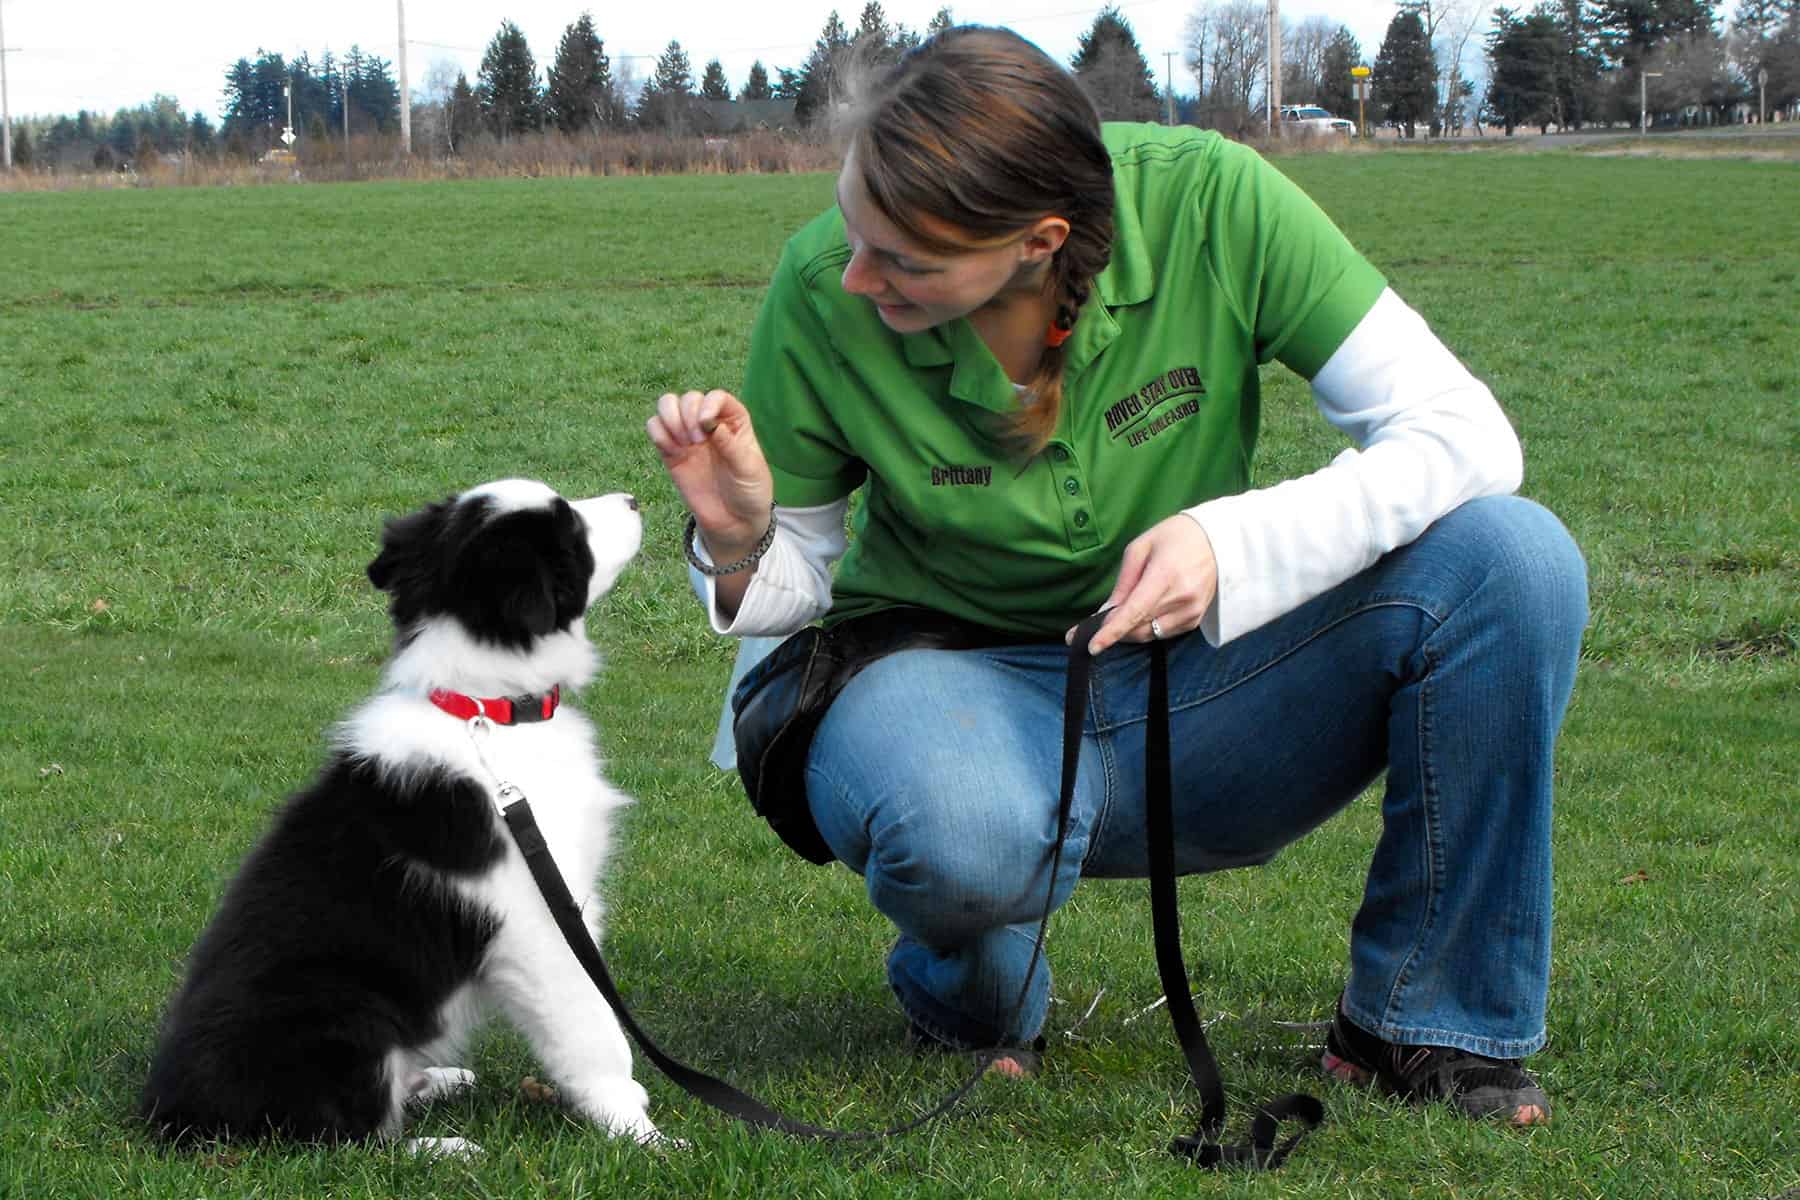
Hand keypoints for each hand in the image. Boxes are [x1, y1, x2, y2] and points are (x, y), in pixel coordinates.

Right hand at [646, 389, 773, 558]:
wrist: (735, 522)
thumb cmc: (749, 492)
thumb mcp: (749, 469)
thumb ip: (731, 445)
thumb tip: (710, 422)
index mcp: (734, 422)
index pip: (716, 397)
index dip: (707, 404)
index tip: (705, 424)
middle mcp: (709, 424)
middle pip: (689, 398)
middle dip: (687, 414)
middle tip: (696, 442)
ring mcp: (689, 437)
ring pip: (667, 405)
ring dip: (669, 418)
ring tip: (682, 445)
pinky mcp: (671, 453)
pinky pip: (654, 428)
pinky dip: (658, 433)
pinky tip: (673, 452)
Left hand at [1072, 514, 1217, 654]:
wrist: (1217, 541)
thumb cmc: (1174, 538)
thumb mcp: (1140, 548)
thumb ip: (1123, 582)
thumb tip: (1106, 612)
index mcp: (1165, 576)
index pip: (1134, 612)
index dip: (1112, 632)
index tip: (1093, 646)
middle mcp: (1182, 598)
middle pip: (1139, 627)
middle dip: (1115, 628)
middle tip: (1098, 621)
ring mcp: (1192, 612)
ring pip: (1150, 634)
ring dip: (1131, 629)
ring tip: (1125, 611)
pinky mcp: (1195, 620)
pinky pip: (1163, 633)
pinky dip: (1148, 627)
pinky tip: (1147, 611)